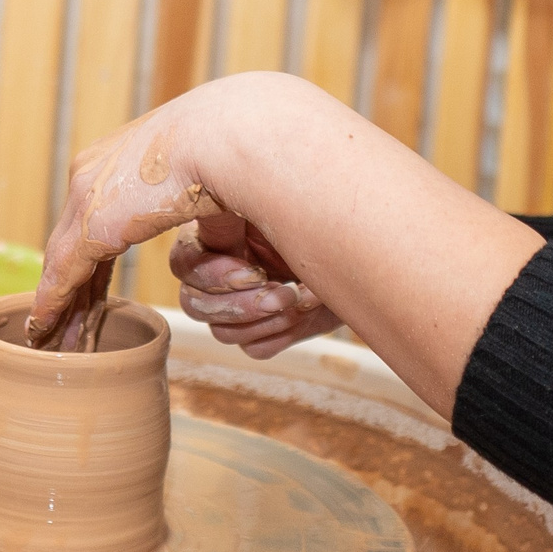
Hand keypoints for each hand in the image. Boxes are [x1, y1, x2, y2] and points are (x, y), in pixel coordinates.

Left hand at [29, 105, 222, 347]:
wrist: (223, 136)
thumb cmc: (233, 156)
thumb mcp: (214, 195)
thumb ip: (209, 225)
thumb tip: (230, 253)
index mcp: (122, 159)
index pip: (97, 218)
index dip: (94, 259)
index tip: (93, 288)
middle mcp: (93, 172)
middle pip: (74, 243)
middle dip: (72, 288)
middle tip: (66, 324)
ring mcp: (86, 196)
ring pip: (63, 263)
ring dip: (61, 306)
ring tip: (54, 341)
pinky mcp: (91, 224)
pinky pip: (63, 274)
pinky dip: (53, 304)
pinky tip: (44, 327)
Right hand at [171, 210, 342, 358]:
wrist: (368, 250)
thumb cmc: (326, 214)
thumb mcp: (284, 203)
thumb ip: (240, 210)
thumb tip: (211, 206)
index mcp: (219, 236)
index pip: (184, 264)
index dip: (213, 275)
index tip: (256, 272)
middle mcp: (224, 273)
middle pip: (194, 305)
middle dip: (240, 305)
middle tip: (285, 294)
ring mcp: (243, 306)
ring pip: (222, 333)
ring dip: (265, 321)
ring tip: (302, 299)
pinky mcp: (268, 332)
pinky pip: (254, 348)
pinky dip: (282, 334)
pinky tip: (307, 312)